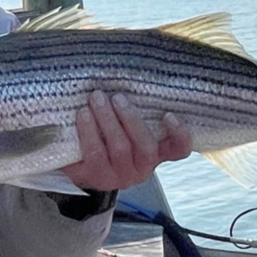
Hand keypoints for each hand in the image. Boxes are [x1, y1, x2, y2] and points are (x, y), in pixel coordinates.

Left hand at [62, 90, 191, 191]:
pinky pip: (95, 153)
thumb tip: (128, 79)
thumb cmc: (108, 135)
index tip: (168, 115)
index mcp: (156, 153)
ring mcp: (120, 176)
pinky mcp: (97, 177)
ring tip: (96, 99)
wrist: (77, 162)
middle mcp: (142, 167)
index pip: (178, 149)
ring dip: (107, 119)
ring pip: (120, 148)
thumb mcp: (125, 125)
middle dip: (131, 118)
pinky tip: (83, 114)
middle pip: (146, 147)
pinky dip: (89, 131)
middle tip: (117, 97)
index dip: (179, 135)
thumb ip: (133, 111)